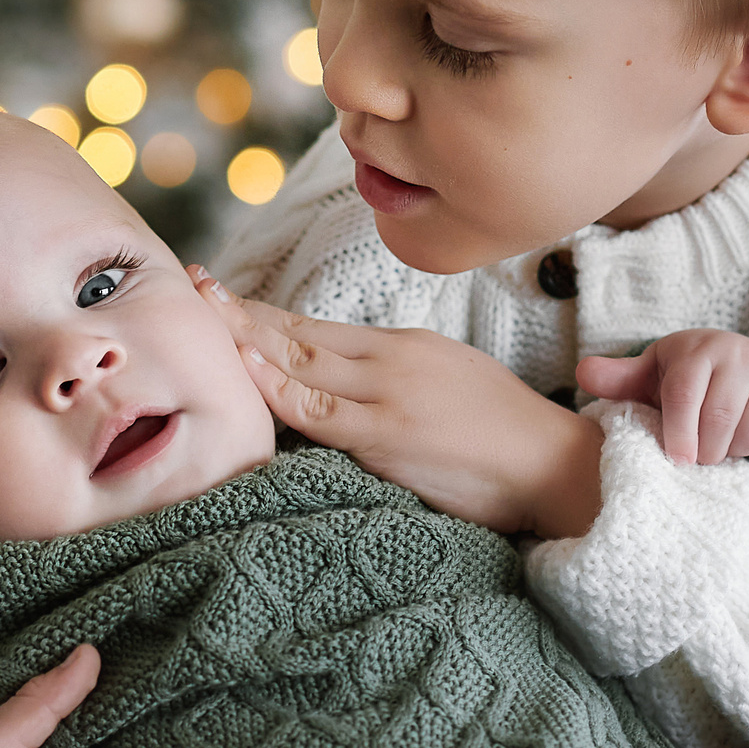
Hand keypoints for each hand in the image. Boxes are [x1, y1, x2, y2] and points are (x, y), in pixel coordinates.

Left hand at [190, 268, 602, 540]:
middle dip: (241, 311)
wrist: (554, 463)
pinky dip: (278, 387)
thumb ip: (397, 375)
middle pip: (300, 333)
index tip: (221, 296)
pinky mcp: (389, 435)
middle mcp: (391, 360)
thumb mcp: (448, 381)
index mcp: (404, 346)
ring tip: (202, 315)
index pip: (317, 327)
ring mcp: (388, 395)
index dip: (264, 312)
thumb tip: (350, 378)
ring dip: (247, 338)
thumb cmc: (505, 432)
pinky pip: (320, 410)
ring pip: (302, 361)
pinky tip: (245, 368)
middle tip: (193, 284)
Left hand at [574, 329, 748, 466]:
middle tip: (698, 455)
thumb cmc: (688, 377)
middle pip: (719, 418)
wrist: (739, 363)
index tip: (676, 460)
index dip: (678, 431)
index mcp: (699, 349)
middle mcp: (741, 354)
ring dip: (735, 451)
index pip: (685, 393)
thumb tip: (584, 374)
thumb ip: (618, 379)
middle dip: (704, 449)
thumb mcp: (651, 375)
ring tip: (723, 444)